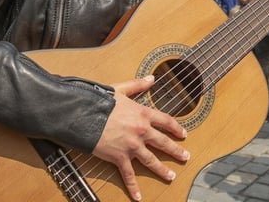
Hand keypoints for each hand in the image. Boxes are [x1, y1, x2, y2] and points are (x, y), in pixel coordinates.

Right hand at [92, 75, 188, 200]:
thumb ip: (137, 85)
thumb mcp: (120, 89)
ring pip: (151, 160)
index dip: (176, 128)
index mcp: (142, 113)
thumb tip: (152, 78)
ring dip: (162, 169)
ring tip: (171, 175)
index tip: (183, 134)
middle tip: (185, 157)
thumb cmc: (99, 101)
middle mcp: (141, 130)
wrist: (83, 115)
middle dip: (176, 150)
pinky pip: (128, 175)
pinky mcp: (119, 157)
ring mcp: (131, 145)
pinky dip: (133, 186)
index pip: (165, 121)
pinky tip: (138, 196)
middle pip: (163, 142)